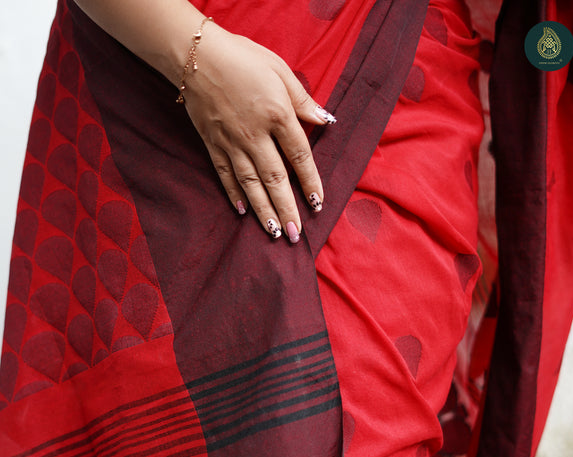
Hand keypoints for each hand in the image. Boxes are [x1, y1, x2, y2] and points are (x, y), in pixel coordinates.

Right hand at [183, 22, 334, 241]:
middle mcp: (255, 134)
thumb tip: (325, 121)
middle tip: (296, 235)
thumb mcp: (280, 70)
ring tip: (274, 232)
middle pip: (276, 178)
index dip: (311, 182)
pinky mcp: (213, 143)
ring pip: (251, 183)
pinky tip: (243, 212)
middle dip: (287, 209)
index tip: (318, 204)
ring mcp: (232, 142)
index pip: (300, 156)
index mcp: (277, 114)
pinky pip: (225, 174)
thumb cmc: (242, 57)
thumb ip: (303, 100)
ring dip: (263, 210)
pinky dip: (234, 194)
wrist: (195, 53)